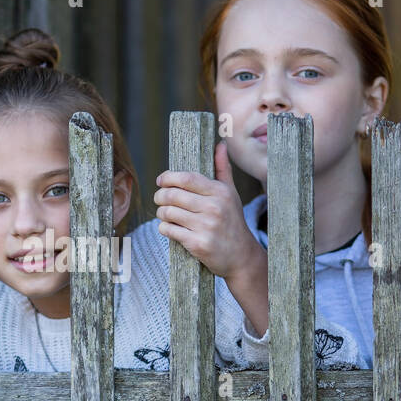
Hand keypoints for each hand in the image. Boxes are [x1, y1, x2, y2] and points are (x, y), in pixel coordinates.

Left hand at [154, 141, 263, 279]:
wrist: (241, 256)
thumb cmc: (232, 221)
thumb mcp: (231, 194)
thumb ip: (223, 169)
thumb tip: (220, 144)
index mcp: (220, 192)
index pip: (186, 178)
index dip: (168, 178)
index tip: (161, 181)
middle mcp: (213, 208)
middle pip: (172, 195)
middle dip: (160, 196)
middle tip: (159, 199)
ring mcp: (206, 227)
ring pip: (167, 213)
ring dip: (161, 213)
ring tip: (165, 214)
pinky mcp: (198, 244)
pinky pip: (169, 230)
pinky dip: (164, 228)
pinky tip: (170, 228)